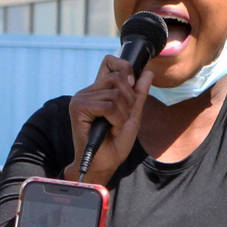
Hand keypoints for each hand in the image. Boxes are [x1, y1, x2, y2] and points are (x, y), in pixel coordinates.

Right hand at [65, 58, 153, 184]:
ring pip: (115, 93)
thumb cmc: (115, 143)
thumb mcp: (133, 114)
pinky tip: (111, 128)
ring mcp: (80, 99)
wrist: (104, 164)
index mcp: (97, 91)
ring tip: (117, 126)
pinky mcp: (78, 109)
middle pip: (118, 78)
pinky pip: (108, 106)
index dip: (125, 68)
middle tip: (123, 119)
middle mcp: (87, 92)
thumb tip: (147, 72)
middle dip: (129, 99)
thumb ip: (139, 93)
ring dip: (123, 113)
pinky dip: (116, 119)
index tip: (133, 85)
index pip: (110, 62)